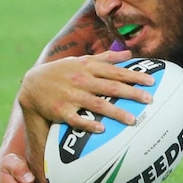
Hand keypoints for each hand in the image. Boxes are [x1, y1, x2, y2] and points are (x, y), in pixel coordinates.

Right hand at [17, 50, 153, 131]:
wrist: (31, 84)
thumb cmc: (62, 71)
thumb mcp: (82, 60)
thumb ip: (106, 58)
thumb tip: (128, 54)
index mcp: (89, 67)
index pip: (116, 71)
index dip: (135, 76)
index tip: (151, 81)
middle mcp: (82, 80)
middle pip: (111, 87)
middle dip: (131, 93)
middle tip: (149, 100)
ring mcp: (71, 96)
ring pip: (97, 104)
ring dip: (115, 112)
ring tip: (132, 120)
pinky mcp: (60, 111)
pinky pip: (76, 119)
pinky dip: (87, 123)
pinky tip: (101, 129)